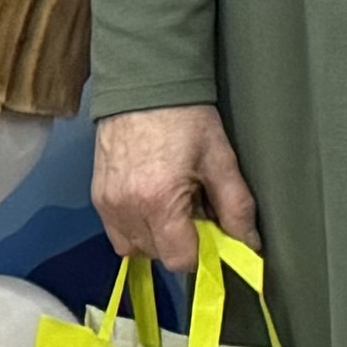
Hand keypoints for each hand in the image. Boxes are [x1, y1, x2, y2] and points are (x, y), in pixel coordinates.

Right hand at [91, 104, 256, 276]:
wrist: (144, 86)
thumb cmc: (185, 119)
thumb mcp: (221, 161)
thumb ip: (237, 208)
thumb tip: (249, 245)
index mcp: (158, 202)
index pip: (181, 260)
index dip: (203, 253)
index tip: (214, 235)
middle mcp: (126, 209)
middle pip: (158, 256)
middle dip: (181, 243)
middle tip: (196, 211)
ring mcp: (107, 204)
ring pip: (135, 248)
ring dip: (158, 238)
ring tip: (174, 205)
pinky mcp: (97, 197)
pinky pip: (117, 232)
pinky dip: (137, 227)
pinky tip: (154, 202)